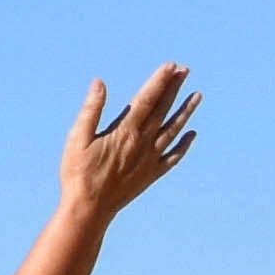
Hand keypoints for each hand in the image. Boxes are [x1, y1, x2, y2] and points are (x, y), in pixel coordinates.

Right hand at [63, 65, 197, 218]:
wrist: (89, 207)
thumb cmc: (78, 173)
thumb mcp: (77, 139)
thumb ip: (91, 110)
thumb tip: (99, 83)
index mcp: (125, 131)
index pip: (147, 99)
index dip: (160, 81)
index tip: (171, 66)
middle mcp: (143, 142)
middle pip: (163, 109)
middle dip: (174, 88)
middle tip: (184, 71)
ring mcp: (150, 158)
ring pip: (174, 129)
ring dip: (186, 111)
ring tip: (197, 95)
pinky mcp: (152, 173)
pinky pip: (174, 156)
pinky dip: (184, 144)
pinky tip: (192, 134)